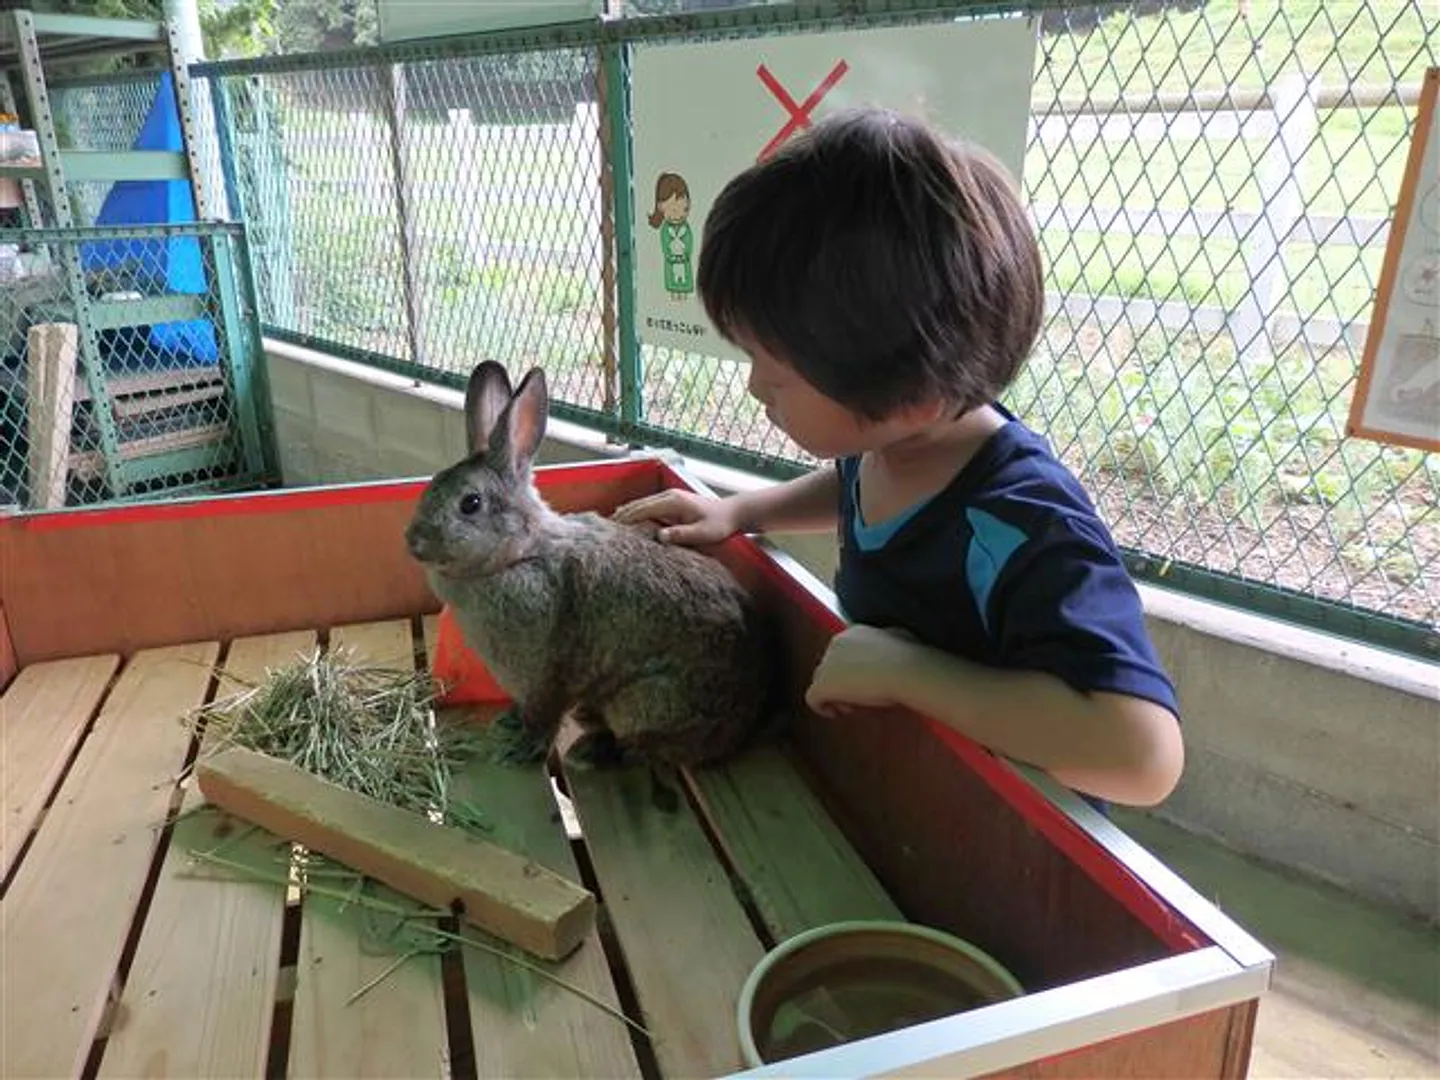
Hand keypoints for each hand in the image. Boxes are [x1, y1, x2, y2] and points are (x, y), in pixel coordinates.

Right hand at [611, 489, 740, 546]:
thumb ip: (682, 535)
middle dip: (622, 514)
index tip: (613, 528)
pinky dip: (636, 512)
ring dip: (627, 512)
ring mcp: (670, 497)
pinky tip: (628, 520)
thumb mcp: (703, 533)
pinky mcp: (672, 501)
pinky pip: (649, 506)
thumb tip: (660, 536)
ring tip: (611, 524)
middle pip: (639, 504)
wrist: (732, 513)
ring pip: (642, 503)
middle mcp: (669, 495)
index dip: (627, 518)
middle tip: (605, 528)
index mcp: (673, 502)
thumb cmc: (719, 524)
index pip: (643, 509)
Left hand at [805, 624, 923, 717]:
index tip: (864, 682)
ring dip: (835, 695)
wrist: (904, 670)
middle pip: (829, 667)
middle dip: (841, 683)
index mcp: (853, 633)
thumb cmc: (909, 657)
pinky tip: (836, 713)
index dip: (851, 670)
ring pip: (821, 682)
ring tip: (852, 707)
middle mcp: (836, 644)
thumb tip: (895, 640)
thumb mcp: (900, 638)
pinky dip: (822, 707)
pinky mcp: (823, 685)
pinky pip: (813, 698)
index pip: (842, 652)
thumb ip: (888, 640)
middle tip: (857, 698)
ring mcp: (826, 664)